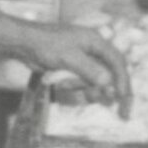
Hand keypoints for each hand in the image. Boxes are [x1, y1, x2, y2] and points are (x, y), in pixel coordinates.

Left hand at [18, 20, 133, 117]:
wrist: (25, 44)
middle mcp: (93, 50)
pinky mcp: (73, 69)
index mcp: (96, 42)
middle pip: (110, 73)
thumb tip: (109, 83)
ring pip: (95, 81)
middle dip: (109, 90)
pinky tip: (62, 83)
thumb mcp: (69, 57)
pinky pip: (82, 83)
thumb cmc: (47, 45)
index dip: (122, 80)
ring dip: (86, 89)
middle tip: (111, 106)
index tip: (122, 97)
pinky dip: (76, 88)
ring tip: (67, 85)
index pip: (117, 62)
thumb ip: (90, 70)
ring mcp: (83, 60)